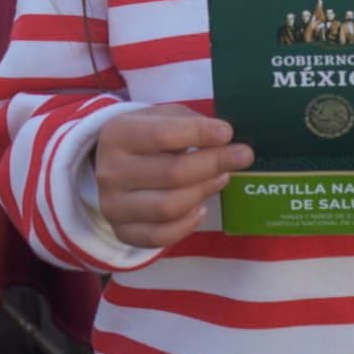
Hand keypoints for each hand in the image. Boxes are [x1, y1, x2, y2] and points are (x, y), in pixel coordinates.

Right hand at [94, 105, 252, 248]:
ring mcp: (113, 206)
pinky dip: (187, 224)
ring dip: (204, 191)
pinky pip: (161, 236)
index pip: (163, 135)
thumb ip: (189, 122)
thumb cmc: (146, 136)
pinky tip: (201, 207)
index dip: (199, 133)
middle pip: (172, 173)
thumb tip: (224, 138)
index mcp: (118, 134)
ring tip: (222, 177)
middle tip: (243, 156)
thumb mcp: (160, 117)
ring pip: (170, 207)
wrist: (111, 166)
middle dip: (214, 163)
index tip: (227, 133)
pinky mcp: (123, 231)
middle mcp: (110, 172)